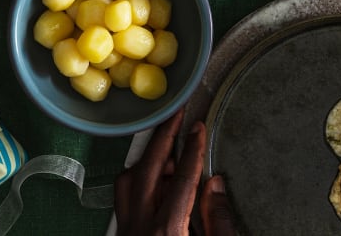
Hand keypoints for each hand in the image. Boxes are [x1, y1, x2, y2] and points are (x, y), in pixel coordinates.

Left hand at [113, 109, 237, 235]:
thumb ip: (218, 220)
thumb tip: (216, 183)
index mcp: (167, 231)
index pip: (181, 180)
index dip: (192, 150)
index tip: (198, 128)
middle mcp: (140, 228)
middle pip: (146, 171)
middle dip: (162, 139)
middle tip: (176, 116)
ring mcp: (126, 231)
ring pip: (127, 183)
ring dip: (147, 160)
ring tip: (170, 150)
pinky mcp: (122, 235)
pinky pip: (124, 197)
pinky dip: (139, 179)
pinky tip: (159, 180)